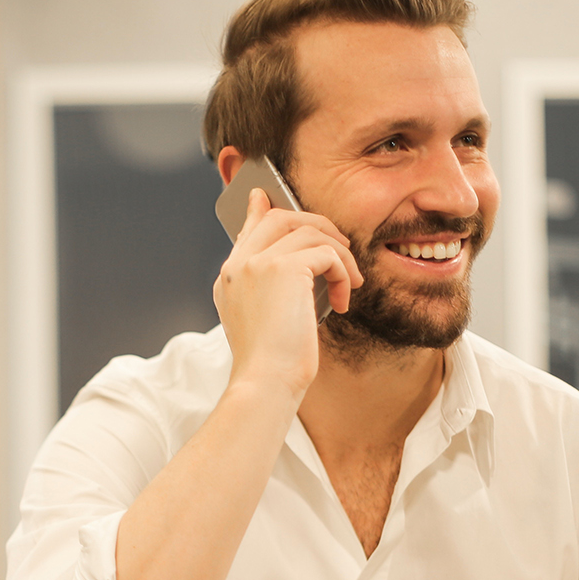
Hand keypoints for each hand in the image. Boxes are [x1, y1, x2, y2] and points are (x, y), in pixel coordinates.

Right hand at [213, 188, 361, 396]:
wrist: (265, 382)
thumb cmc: (270, 364)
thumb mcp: (265, 321)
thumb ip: (272, 289)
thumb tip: (297, 271)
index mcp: (230, 278)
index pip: (247, 230)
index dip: (260, 210)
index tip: (264, 197)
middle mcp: (238, 265)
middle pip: (279, 217)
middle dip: (317, 225)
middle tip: (340, 247)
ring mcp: (257, 263)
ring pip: (309, 231)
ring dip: (339, 254)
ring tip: (348, 283)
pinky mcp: (283, 267)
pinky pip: (326, 252)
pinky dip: (342, 272)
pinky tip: (343, 299)